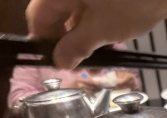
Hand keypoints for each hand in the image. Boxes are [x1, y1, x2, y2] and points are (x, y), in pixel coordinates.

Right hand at [26, 0, 166, 68]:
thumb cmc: (130, 5)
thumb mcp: (101, 30)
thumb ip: (76, 46)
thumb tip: (58, 61)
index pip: (37, 17)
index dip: (45, 43)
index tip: (60, 62)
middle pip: (56, 13)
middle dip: (69, 40)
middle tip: (84, 63)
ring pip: (77, 10)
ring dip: (85, 33)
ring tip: (102, 54)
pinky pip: (93, 4)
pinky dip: (98, 20)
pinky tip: (112, 36)